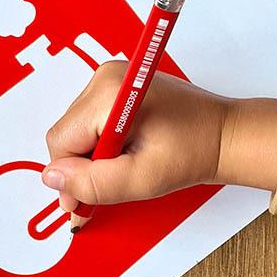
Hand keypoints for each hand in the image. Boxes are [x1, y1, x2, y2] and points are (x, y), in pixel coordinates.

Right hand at [42, 60, 229, 209]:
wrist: (223, 134)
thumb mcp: (143, 179)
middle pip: (66, 132)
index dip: (71, 176)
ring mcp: (108, 76)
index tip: (87, 200)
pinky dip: (101, 140)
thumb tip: (52, 179)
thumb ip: (94, 183)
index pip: (61, 140)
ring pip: (76, 127)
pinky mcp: (115, 83)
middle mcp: (103, 76)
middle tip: (116, 182)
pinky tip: (127, 149)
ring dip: (93, 153)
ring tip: (128, 162)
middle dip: (84, 164)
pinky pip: (89, 118)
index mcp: (109, 94)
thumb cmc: (192, 152)